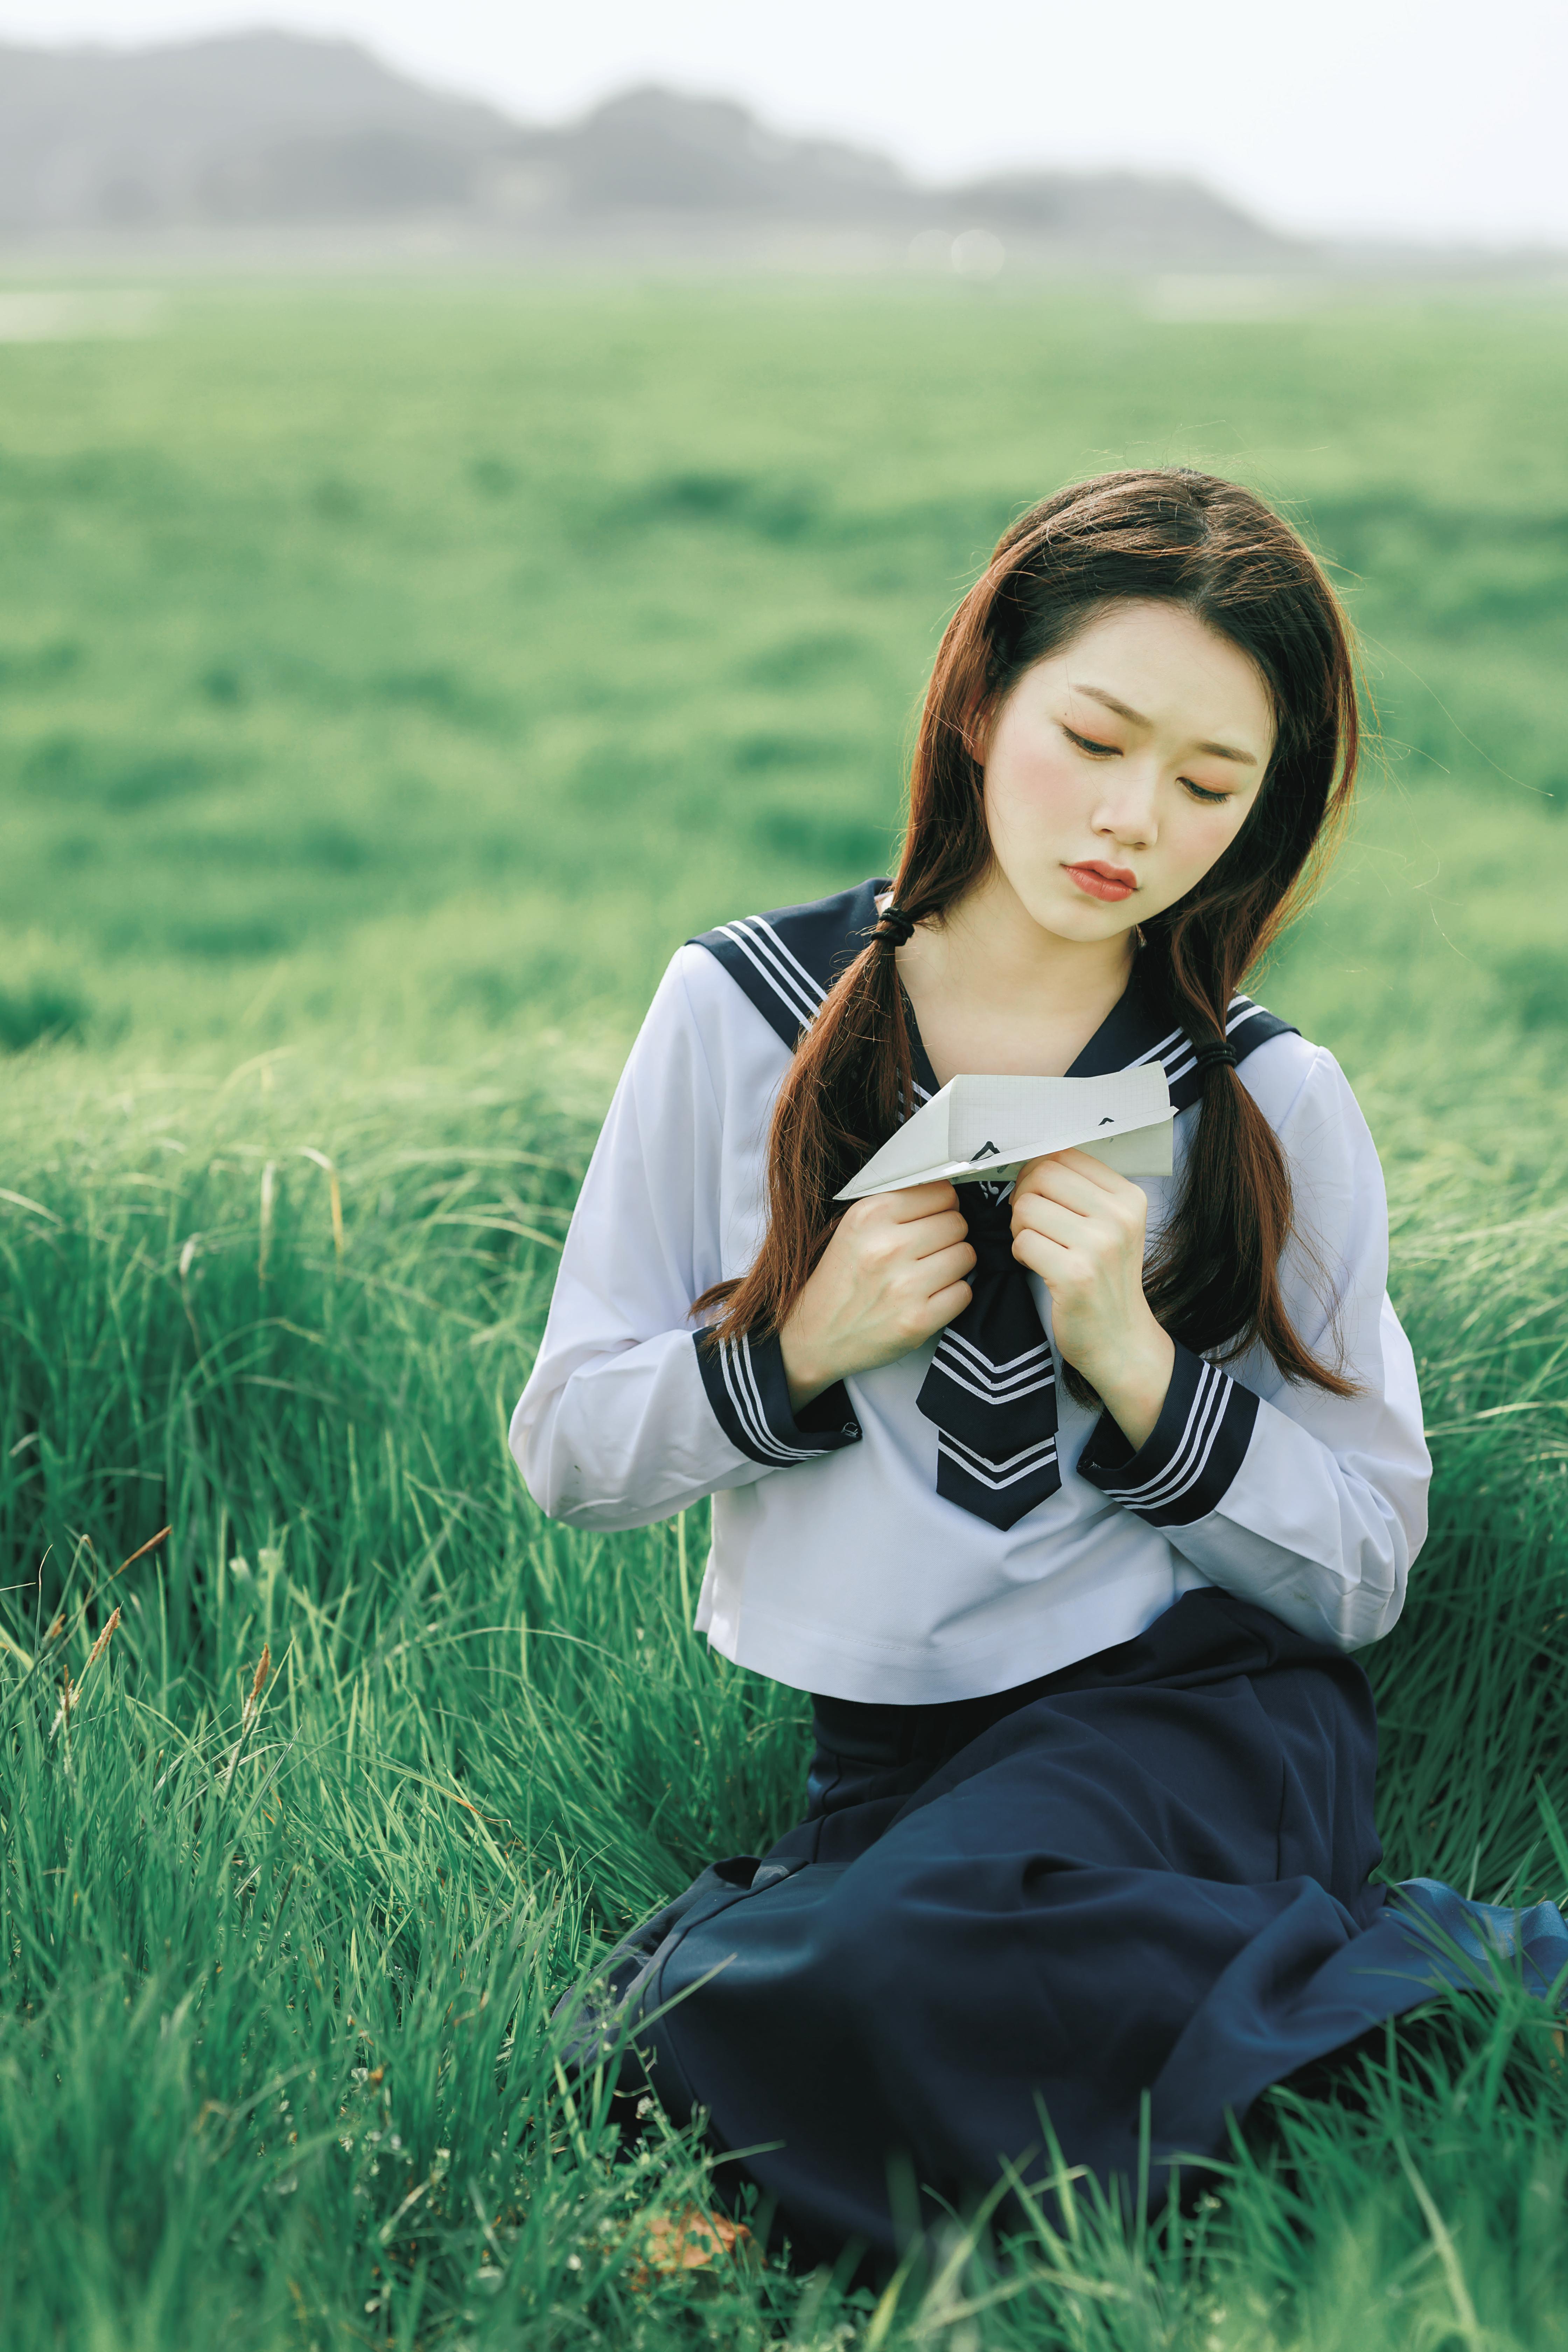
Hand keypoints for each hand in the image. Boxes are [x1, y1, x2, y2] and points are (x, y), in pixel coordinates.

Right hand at [779, 1182, 974, 1410]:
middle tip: (927, 1252)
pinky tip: (929, 1298)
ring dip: (954, 1266)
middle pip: (957, 1223)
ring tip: (927, 1275)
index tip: (928, 1222)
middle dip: (948, 1236)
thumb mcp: (853, 1229)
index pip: (942, 1192)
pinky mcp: (919, 1320)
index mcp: (869, 1215)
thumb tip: (948, 1195)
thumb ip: (896, 1208)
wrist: (814, 1339)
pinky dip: (953, 1295)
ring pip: (966, 1255)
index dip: (941, 1208)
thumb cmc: (839, 1282)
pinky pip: (965, 1292)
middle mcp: (886, 1246)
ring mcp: (904, 1285)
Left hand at [1009, 1149, 1173, 1449]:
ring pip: (1026, 1208)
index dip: (1038, 1172)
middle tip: (1030, 1222)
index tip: (1039, 1195)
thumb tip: (1032, 1158)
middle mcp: (1118, 1218)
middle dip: (1024, 1197)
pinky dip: (1019, 1253)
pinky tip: (1037, 1265)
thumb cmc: (1105, 1278)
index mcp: (1129, 1198)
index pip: (1064, 1155)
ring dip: (1019, 1227)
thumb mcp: (1111, 1226)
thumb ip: (1080, 1190)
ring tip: (1036, 1246)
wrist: (1120, 1339)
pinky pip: (1023, 1242)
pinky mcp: (1074, 1275)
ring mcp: (1098, 1247)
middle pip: (1042, 1176)